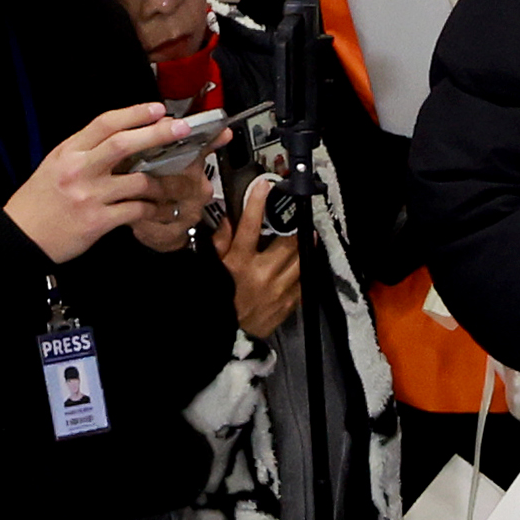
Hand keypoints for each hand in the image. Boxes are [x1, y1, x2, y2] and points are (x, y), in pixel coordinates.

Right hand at [4, 104, 198, 262]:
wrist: (22, 236)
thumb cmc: (40, 200)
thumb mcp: (55, 164)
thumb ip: (85, 150)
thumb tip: (122, 136)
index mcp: (68, 152)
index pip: (104, 123)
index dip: (134, 113)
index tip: (157, 109)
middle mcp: (79, 169)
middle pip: (124, 144)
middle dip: (158, 134)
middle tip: (182, 129)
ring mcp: (89, 195)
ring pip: (139, 181)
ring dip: (164, 182)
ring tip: (178, 183)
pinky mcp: (98, 221)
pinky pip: (136, 210)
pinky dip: (154, 209)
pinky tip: (162, 209)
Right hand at [215, 173, 301, 338]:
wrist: (221, 334)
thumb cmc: (214, 296)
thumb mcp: (211, 268)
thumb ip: (220, 242)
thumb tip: (230, 219)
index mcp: (239, 262)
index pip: (251, 226)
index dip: (258, 203)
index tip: (265, 185)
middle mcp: (262, 274)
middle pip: (288, 242)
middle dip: (296, 226)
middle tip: (300, 214)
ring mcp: (278, 290)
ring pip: (301, 261)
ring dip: (306, 246)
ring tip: (308, 235)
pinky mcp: (287, 305)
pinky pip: (303, 283)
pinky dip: (304, 270)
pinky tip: (304, 262)